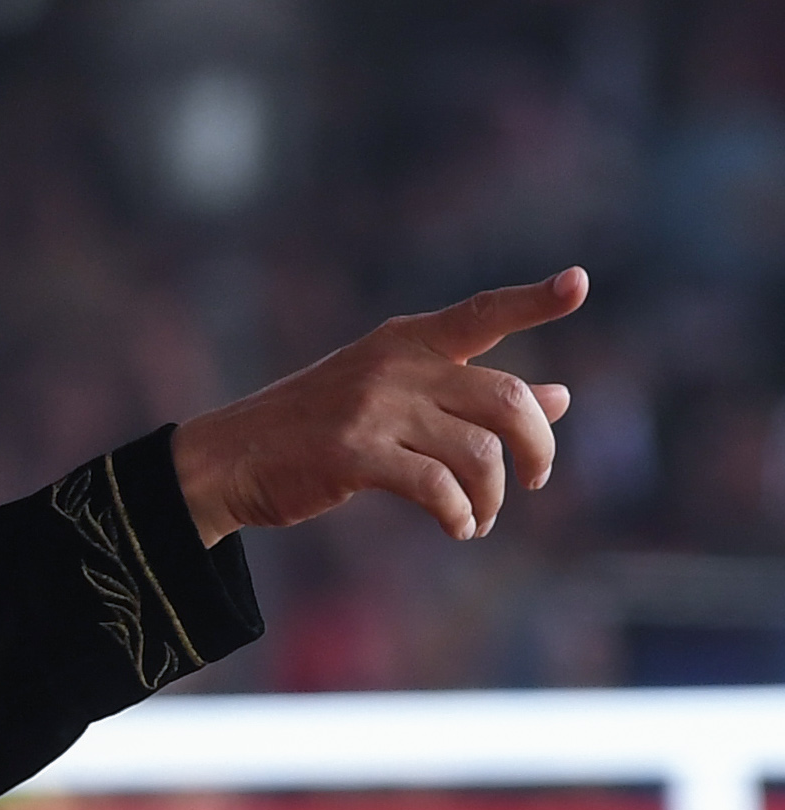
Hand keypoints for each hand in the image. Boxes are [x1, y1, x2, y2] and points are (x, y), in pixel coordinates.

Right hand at [172, 267, 588, 545]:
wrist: (230, 457)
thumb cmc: (315, 427)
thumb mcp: (394, 397)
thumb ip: (472, 395)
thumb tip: (562, 398)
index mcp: (405, 342)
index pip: (481, 314)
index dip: (534, 301)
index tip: (579, 282)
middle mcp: (394, 365)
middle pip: (507, 399)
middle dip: (538, 448)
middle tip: (537, 479)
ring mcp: (373, 408)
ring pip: (480, 453)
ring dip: (493, 497)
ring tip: (479, 519)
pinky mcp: (353, 453)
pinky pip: (437, 489)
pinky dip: (459, 515)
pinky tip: (456, 526)